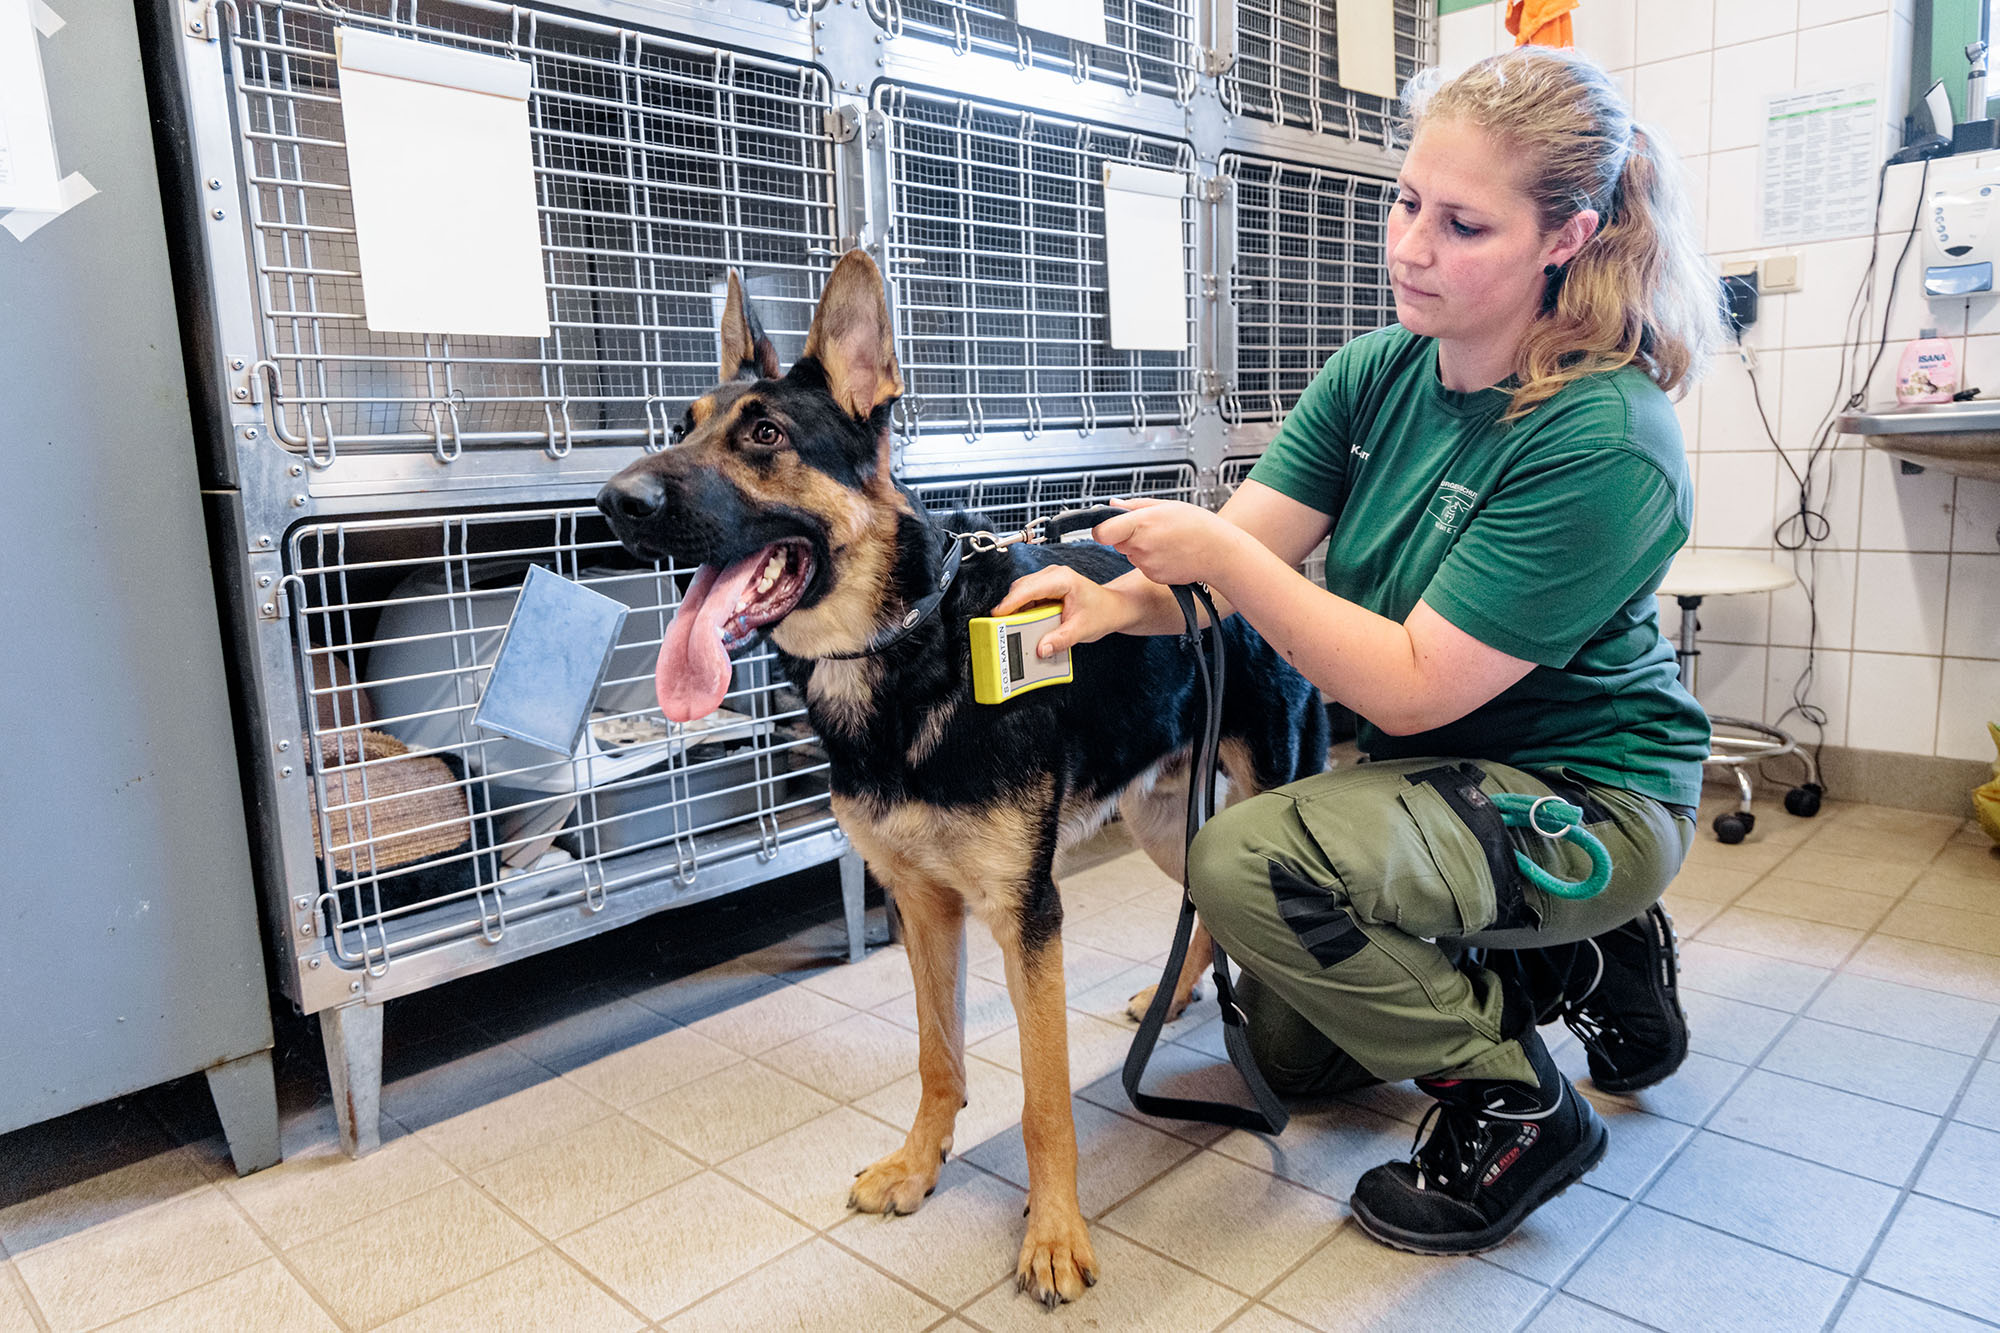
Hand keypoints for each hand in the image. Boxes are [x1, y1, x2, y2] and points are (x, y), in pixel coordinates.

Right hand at [990, 565, 1147, 657]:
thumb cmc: (1102, 612)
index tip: (997, 616)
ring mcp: (1048, 581)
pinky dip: (1022, 612)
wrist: (1112, 608)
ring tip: (1011, 629)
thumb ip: (1061, 640)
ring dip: (1015, 611)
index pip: (1029, 588)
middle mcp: (1053, 575)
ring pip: (1021, 593)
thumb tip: (1042, 648)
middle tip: (1001, 628)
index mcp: (1062, 579)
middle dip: (1010, 609)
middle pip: (1020, 590)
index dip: (1010, 602)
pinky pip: (1026, 599)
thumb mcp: (1082, 629)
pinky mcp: (1045, 590)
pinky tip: (1023, 626)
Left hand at [1090, 497, 1242, 587]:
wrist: (1219, 553)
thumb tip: (1112, 504)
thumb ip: (1134, 505)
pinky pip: (1142, 565)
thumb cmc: (1198, 526)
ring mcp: (1146, 564)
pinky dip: (1151, 559)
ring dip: (1141, 547)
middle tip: (1151, 528)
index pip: (1102, 532)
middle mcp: (1141, 546)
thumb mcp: (1167, 505)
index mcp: (1142, 523)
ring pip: (1130, 553)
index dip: (1101, 529)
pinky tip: (1169, 553)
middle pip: (1116, 541)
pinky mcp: (1153, 576)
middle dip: (1127, 534)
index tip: (1107, 525)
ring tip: (1166, 540)